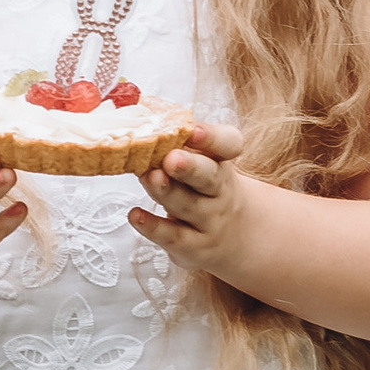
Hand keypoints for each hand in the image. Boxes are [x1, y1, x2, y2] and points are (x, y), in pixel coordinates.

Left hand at [128, 119, 251, 279]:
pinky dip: (154, 227)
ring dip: (167, 192)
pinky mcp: (193, 246)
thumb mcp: (202, 163)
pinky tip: (135, 216)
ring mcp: (208, 220)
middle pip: (210, 176)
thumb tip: (134, 124)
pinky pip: (174, 237)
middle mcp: (219, 189)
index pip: (228, 144)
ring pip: (189, 205)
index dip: (212, 138)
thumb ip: (175, 144)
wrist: (235, 234)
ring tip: (151, 179)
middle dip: (190, 167)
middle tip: (172, 158)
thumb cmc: (204, 188)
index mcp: (220, 160)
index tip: (193, 130)